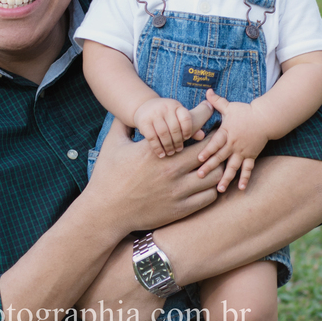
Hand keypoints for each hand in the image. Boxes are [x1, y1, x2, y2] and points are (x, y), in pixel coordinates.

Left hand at [76, 239, 163, 320]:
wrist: (149, 267)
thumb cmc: (130, 251)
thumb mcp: (104, 248)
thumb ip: (94, 255)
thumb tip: (91, 242)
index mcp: (78, 289)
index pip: (69, 298)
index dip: (78, 297)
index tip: (86, 294)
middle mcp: (85, 310)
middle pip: (77, 318)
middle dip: (84, 316)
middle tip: (94, 310)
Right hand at [86, 116, 221, 233]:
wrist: (106, 212)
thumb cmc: (107, 176)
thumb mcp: (112, 144)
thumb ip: (122, 123)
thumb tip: (125, 108)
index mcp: (156, 149)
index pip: (192, 128)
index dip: (203, 119)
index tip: (205, 119)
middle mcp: (170, 169)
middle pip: (209, 151)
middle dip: (213, 143)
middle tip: (213, 142)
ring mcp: (177, 191)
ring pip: (214, 175)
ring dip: (215, 167)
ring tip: (210, 163)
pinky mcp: (180, 209)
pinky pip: (209, 197)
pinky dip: (210, 188)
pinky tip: (203, 184)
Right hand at [132, 98, 205, 156]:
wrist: (143, 107)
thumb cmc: (166, 115)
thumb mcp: (177, 116)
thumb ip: (190, 126)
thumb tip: (202, 136)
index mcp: (176, 105)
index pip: (185, 118)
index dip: (188, 130)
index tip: (186, 138)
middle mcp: (165, 107)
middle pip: (174, 128)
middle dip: (178, 141)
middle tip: (178, 150)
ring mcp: (153, 114)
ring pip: (163, 133)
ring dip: (168, 146)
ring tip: (170, 153)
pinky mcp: (143, 121)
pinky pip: (152, 137)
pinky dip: (157, 148)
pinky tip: (161, 154)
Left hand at [195, 90, 269, 191]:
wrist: (265, 118)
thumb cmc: (245, 112)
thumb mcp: (230, 106)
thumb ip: (217, 101)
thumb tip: (207, 90)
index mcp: (226, 132)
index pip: (215, 143)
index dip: (207, 150)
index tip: (199, 158)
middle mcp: (233, 144)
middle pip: (220, 157)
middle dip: (210, 167)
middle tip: (200, 176)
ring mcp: (242, 151)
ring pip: (233, 167)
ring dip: (226, 178)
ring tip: (220, 189)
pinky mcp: (250, 156)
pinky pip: (248, 169)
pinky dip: (245, 178)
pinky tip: (241, 188)